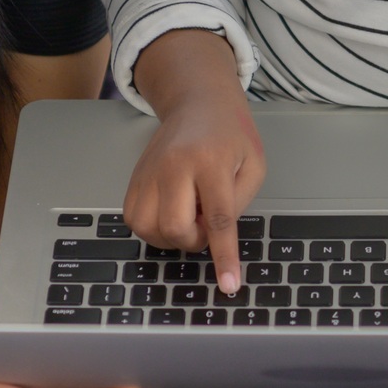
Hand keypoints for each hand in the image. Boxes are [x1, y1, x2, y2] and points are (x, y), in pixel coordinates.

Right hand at [124, 67, 264, 291]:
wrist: (198, 103)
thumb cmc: (231, 135)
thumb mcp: (253, 165)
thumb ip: (238, 204)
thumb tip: (214, 237)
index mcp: (211, 161)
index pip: (218, 219)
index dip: (224, 257)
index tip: (229, 284)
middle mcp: (174, 166)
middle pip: (175, 227)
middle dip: (195, 241)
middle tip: (208, 224)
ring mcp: (149, 172)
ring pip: (148, 229)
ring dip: (172, 236)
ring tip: (190, 215)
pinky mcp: (134, 178)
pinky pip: (133, 220)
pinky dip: (153, 229)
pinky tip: (171, 213)